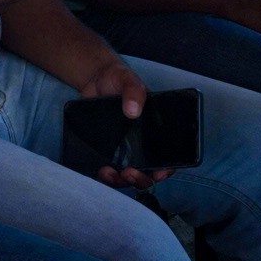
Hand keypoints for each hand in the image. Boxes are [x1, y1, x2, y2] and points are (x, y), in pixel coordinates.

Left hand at [74, 59, 169, 189]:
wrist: (94, 79)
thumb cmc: (118, 79)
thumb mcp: (128, 80)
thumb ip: (134, 92)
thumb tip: (132, 110)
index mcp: (154, 132)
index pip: (166, 158)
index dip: (165, 169)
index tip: (158, 172)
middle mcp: (141, 145)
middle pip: (146, 173)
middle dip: (140, 179)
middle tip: (129, 172)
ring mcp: (123, 150)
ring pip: (126, 176)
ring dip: (120, 181)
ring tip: (109, 173)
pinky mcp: (106, 150)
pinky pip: (108, 169)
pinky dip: (104, 175)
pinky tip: (100, 170)